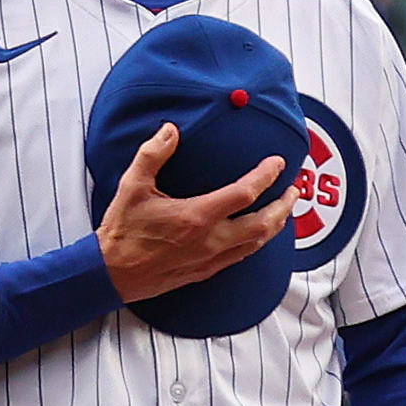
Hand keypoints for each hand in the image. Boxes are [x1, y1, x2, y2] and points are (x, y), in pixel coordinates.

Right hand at [97, 123, 290, 304]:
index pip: (245, 193)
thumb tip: (170, 131)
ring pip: (258, 242)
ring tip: (284, 211)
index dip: (266, 175)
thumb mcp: (132, 187)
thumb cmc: (122, 232)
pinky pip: (242, 256)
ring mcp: (210, 257)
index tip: (277, 163)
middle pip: (264, 222)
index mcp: (196, 216)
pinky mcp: (206, 270)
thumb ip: (152, 155)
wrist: (111, 274)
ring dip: (276, 225)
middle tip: (294, 190)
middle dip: (284, 205)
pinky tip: (258, 235)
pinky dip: (257, 242)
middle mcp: (210, 239)